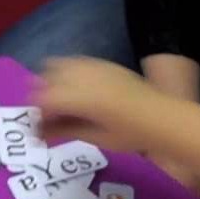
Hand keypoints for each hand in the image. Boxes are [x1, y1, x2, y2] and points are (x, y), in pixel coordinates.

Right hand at [34, 57, 167, 149]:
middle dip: (40, 95)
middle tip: (45, 115)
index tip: (38, 128)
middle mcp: (85, 77)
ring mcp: (94, 66)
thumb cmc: (129, 134)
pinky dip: (66, 72)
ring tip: (57, 100)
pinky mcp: (104, 63)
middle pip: (47, 77)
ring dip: (51, 80)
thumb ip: (65, 130)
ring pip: (58, 64)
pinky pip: (75, 61)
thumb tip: (40, 131)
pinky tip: (74, 88)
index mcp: (82, 99)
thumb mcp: (95, 137)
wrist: (162, 117)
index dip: (37, 114)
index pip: (45, 99)